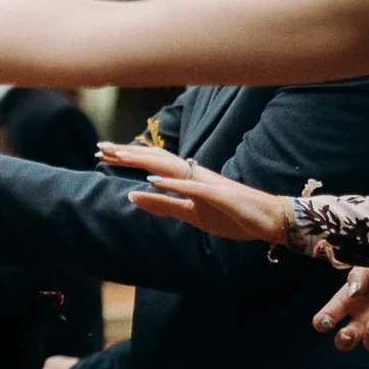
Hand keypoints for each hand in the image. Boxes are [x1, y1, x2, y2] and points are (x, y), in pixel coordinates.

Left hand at [101, 143, 289, 242]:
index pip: (152, 164)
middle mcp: (195, 175)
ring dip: (143, 160)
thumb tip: (131, 197)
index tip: (102, 154)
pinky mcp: (219, 195)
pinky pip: (192, 187)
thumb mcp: (190, 214)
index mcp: (188, 178)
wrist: (269, 220)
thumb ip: (162, 205)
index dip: (127, 157)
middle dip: (128, 152)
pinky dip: (171, 183)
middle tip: (99, 148)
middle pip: (156, 159)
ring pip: (170, 167)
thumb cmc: (231, 215)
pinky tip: (152, 180)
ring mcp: (207, 183)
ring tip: (118, 156)